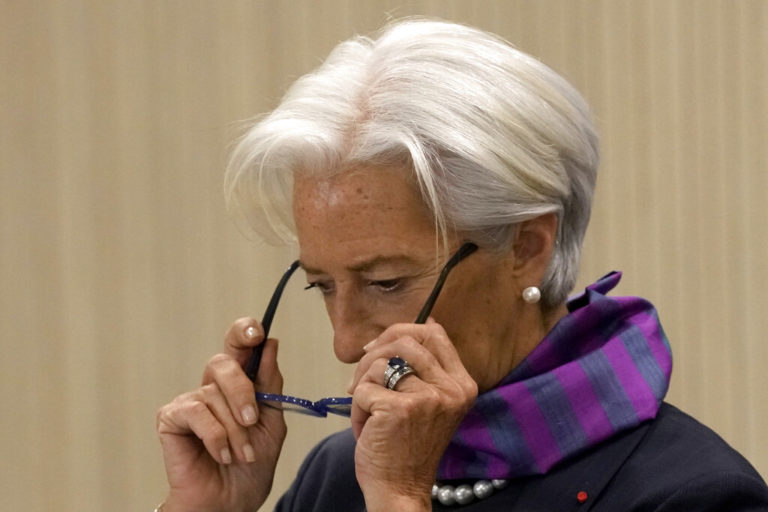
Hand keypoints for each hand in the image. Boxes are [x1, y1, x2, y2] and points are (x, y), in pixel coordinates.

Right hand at [156, 318, 286, 511]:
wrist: (231, 502)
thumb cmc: (251, 465)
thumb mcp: (272, 423)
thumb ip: (270, 385)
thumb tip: (270, 345)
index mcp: (239, 383)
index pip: (239, 345)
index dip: (244, 331)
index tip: (258, 333)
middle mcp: (212, 387)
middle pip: (224, 363)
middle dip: (243, 390)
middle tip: (253, 420)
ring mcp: (191, 401)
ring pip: (214, 395)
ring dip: (235, 430)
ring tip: (240, 454)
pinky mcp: (171, 418)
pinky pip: (196, 413)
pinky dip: (215, 436)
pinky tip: (221, 455)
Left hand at [348, 319, 477, 511]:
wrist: (401, 489)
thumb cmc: (409, 446)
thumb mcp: (431, 402)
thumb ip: (427, 367)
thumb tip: (421, 324)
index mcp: (462, 384)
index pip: (435, 333)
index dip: (401, 332)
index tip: (379, 349)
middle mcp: (451, 389)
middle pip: (405, 340)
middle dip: (373, 355)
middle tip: (361, 379)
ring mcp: (428, 397)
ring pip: (380, 363)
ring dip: (363, 385)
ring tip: (367, 410)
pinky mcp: (400, 408)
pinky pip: (364, 389)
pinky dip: (356, 407)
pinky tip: (366, 428)